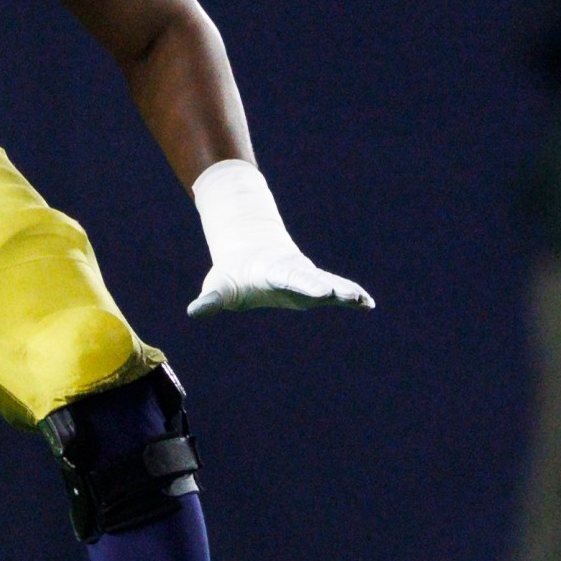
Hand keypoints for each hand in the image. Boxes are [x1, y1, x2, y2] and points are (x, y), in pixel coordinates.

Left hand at [189, 249, 375, 315]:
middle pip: (315, 280)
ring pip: (330, 283)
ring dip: (347, 292)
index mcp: (273, 272)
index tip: (322, 291)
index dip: (306, 285)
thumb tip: (193, 311)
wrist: (249, 249)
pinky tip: (367, 304)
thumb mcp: (220, 285)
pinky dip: (350, 294)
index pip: (291, 278)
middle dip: (332, 288)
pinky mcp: (314, 286)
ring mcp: (307, 278)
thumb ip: (210, 299)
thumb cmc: (232, 272)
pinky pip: (335, 289)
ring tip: (365, 301)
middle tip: (350, 296)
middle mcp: (295, 272)